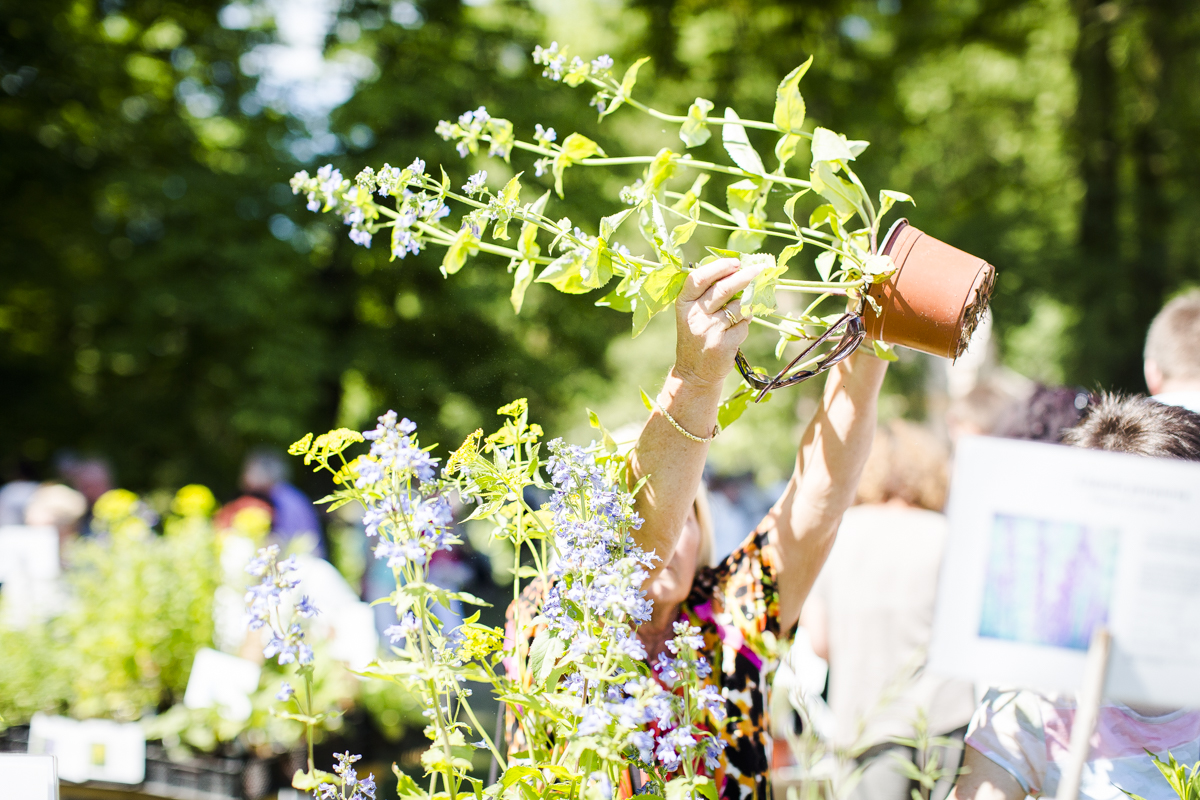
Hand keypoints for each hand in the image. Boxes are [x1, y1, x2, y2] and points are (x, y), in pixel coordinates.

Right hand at [674, 258, 759, 388]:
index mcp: (684, 304)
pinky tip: (736, 332)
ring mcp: (709, 330)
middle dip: (744, 277)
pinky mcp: (723, 344)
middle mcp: (694, 316)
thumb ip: (708, 295)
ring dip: (747, 305)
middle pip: (723, 289)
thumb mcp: (694, 315)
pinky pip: (744, 326)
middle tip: (759, 270)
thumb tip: (739, 272)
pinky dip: (745, 325)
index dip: (719, 267)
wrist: (694, 374)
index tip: (735, 262)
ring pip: (739, 307)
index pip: (698, 278)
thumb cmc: (698, 338)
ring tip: (743, 311)